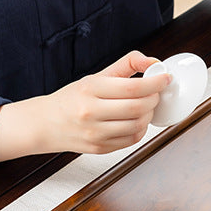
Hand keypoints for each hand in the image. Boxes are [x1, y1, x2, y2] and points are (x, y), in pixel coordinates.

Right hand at [0, 50, 170, 162]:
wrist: (45, 124)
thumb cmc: (72, 98)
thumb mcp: (96, 76)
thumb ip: (126, 65)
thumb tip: (153, 62)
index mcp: (91, 89)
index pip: (132, 87)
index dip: (155, 82)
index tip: (165, 78)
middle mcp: (91, 112)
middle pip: (137, 107)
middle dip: (154, 98)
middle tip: (155, 92)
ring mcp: (95, 133)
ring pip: (137, 125)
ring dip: (149, 114)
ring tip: (146, 106)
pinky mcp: (99, 148)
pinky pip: (131, 140)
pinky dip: (140, 129)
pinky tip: (136, 120)